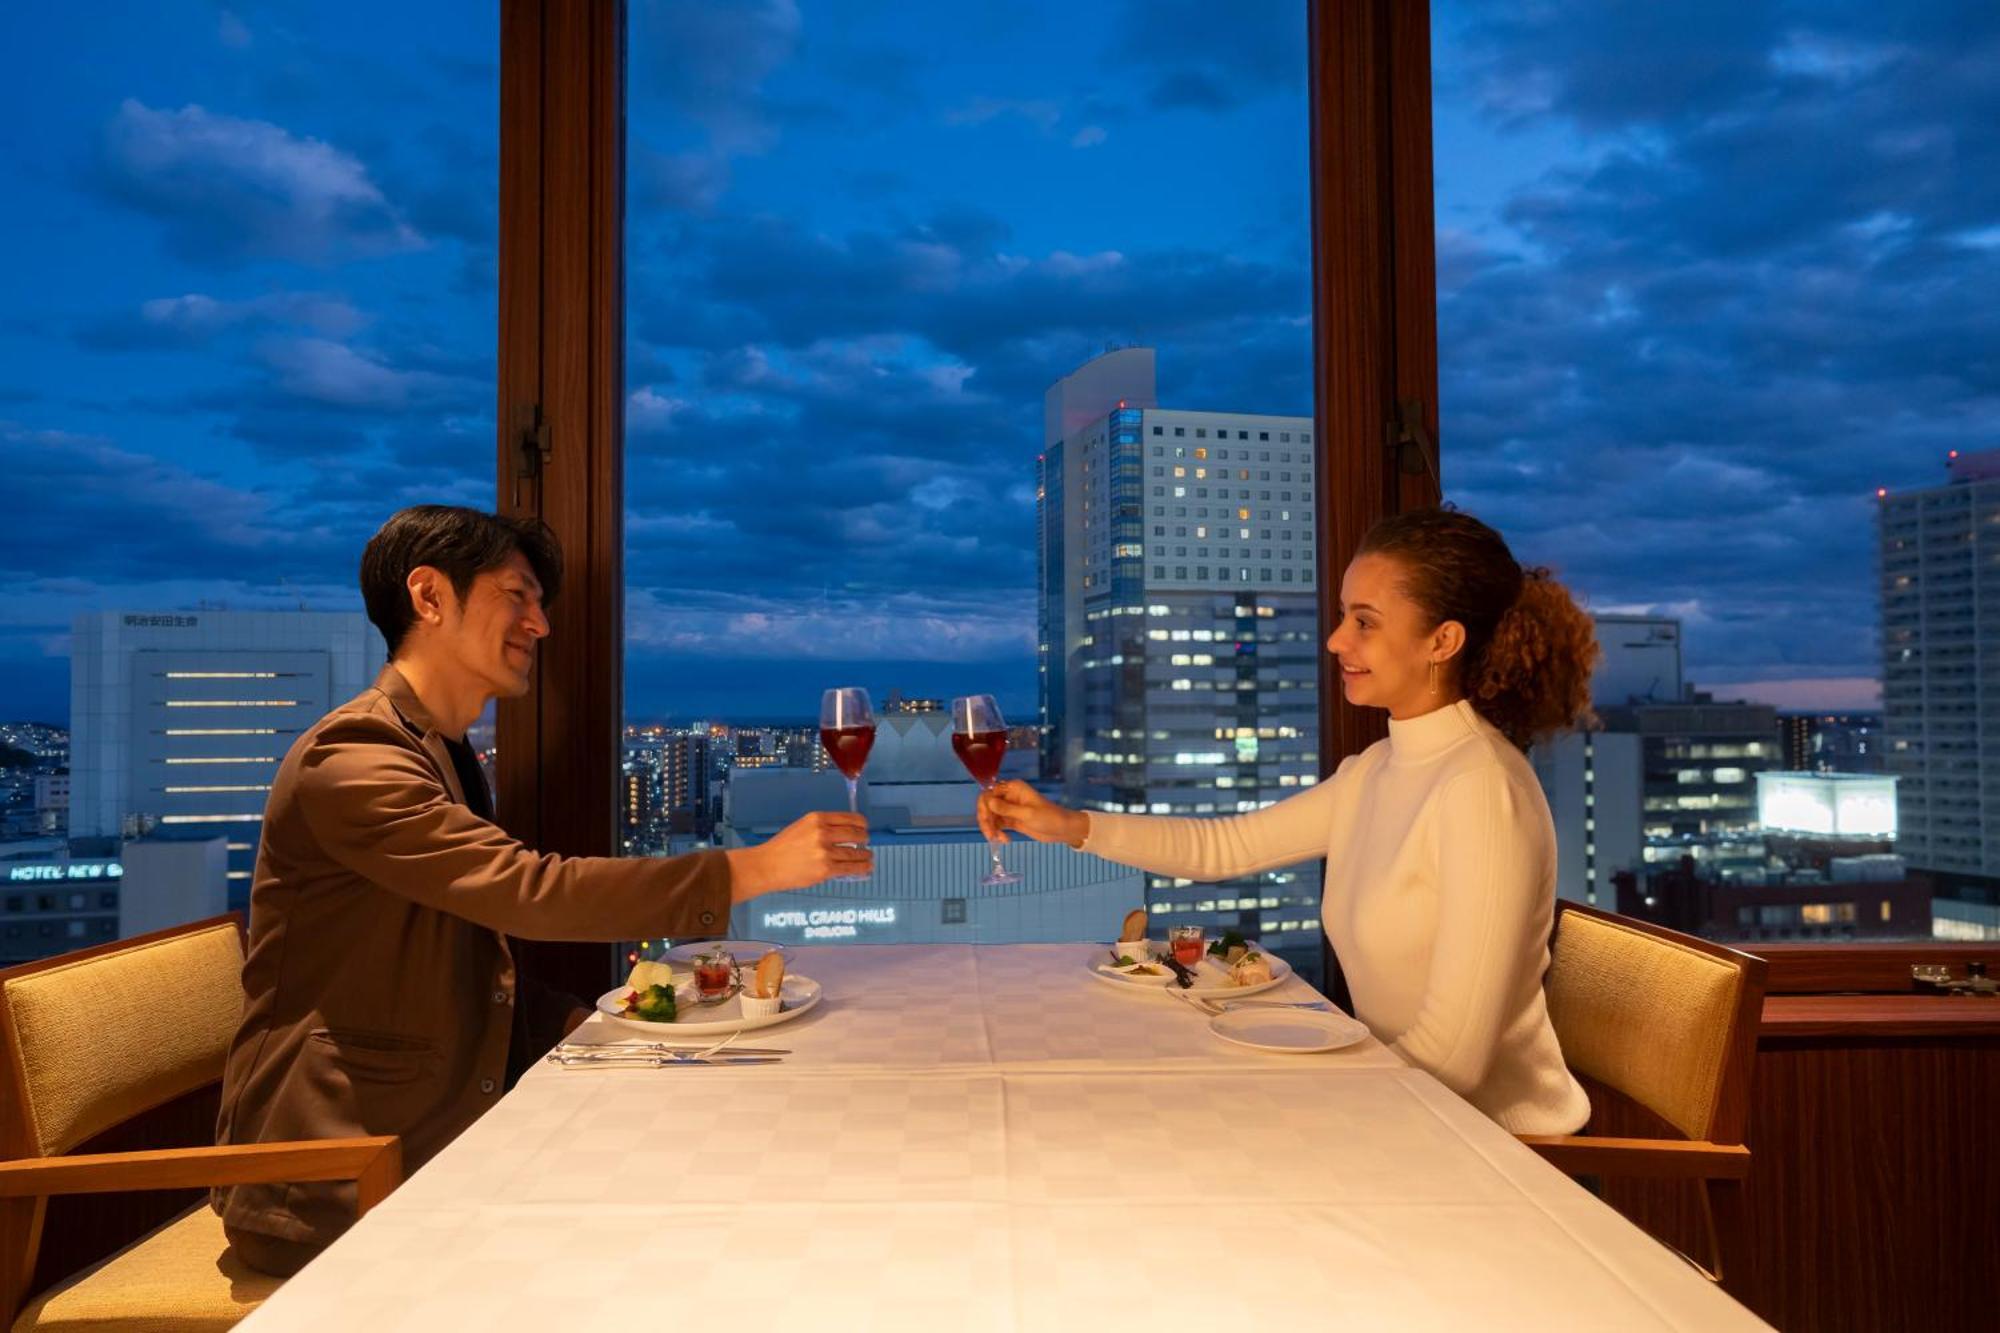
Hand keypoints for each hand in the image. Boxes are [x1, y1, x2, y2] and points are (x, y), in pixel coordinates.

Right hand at [726, 810, 871, 899]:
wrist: (766, 865)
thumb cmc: (781, 848)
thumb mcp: (802, 827)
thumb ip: (823, 828)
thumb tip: (845, 834)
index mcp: (817, 819)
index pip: (850, 818)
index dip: (861, 824)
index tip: (864, 827)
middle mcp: (823, 832)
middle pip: (856, 834)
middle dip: (865, 839)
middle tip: (866, 843)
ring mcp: (825, 852)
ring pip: (856, 853)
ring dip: (866, 856)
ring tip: (868, 857)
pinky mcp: (825, 869)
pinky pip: (850, 868)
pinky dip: (862, 868)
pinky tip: (866, 868)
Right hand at [977, 780, 1088, 846]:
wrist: (1062, 830)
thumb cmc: (1049, 818)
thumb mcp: (1027, 814)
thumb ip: (1007, 809)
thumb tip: (988, 802)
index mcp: (1013, 788)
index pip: (989, 793)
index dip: (985, 806)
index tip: (987, 820)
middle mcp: (1009, 796)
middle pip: (986, 806)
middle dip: (986, 820)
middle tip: (991, 835)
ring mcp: (1009, 809)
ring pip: (990, 817)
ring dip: (991, 828)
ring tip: (998, 839)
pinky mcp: (1011, 820)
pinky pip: (997, 825)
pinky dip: (997, 833)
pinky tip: (1004, 840)